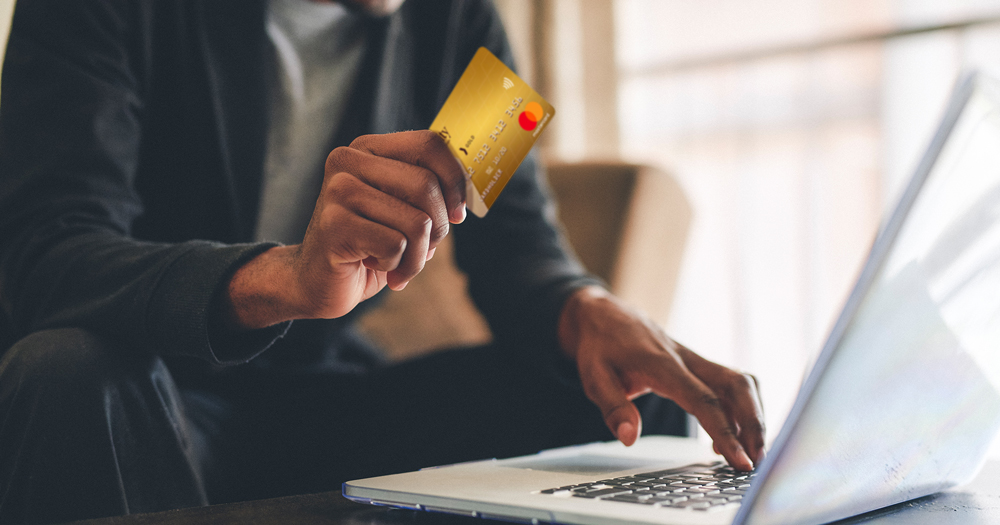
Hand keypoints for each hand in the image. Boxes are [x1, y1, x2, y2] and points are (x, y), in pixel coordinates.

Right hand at [222, 130, 466, 328]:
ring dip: (418, 256)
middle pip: (426, 186)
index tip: (458, 213)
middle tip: (425, 249)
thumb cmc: (368, 245)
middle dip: (439, 228)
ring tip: (398, 264)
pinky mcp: (334, 225)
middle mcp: (348, 162)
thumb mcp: (402, 212)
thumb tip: (470, 194)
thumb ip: (430, 194)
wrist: (317, 281)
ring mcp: (337, 191)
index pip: (430, 144)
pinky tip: (373, 266)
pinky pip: (396, 246)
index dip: (455, 180)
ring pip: (417, 222)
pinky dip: (397, 266)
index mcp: (368, 149)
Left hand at [558, 286, 765, 470]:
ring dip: (753, 416)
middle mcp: (686, 359)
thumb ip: (612, 407)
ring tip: (751, 454)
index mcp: (662, 364)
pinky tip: (728, 438)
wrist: (603, 315)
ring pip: (739, 382)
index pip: (703, 400)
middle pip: (736, 385)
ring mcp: (695, 360)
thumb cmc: (599, 346)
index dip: (726, 431)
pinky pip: (729, 384)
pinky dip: (739, 409)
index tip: (740, 460)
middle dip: (754, 424)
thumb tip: (629, 438)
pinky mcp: (697, 364)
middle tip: (757, 461)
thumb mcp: (593, 376)